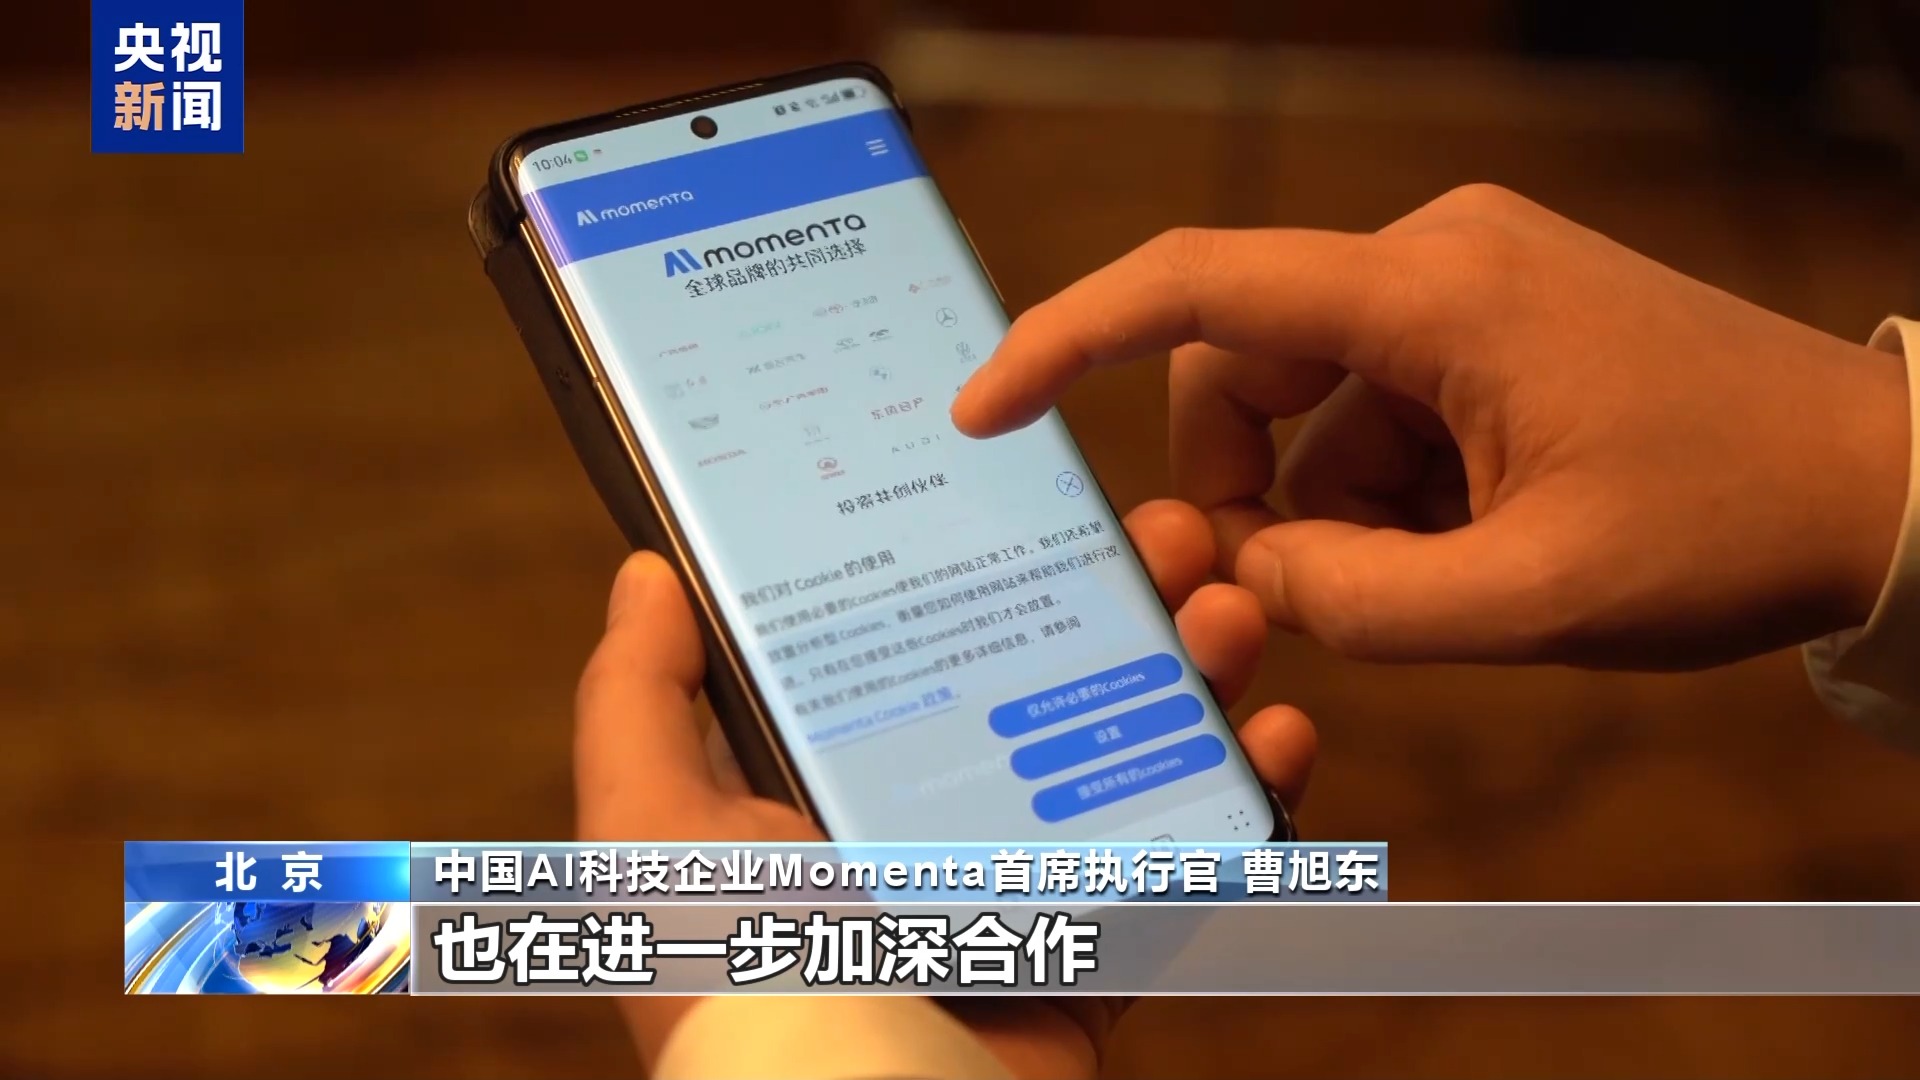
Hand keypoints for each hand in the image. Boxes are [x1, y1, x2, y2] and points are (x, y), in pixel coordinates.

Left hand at [575, 502, 1316, 1079]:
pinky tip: (1275, 735)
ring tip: (1231, 615)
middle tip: (1170, 535)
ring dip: (1198, 674)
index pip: (922, 638)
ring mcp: (1023, 886)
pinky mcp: (1097, 952)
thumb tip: (648, 574)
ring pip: (1132, 753)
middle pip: (1045, 677)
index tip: (1045, 489)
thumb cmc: (735, 986)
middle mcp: (930, 821)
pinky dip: (1247, 799)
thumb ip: (638, 703)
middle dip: (1121, 595)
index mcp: (833, 779)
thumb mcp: (649, 831)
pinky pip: (1190, 864)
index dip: (988, 559)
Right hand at [953, 184, 1911, 669]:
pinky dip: (1380, 499)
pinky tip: (1458, 557)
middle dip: (1227, 488)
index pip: (1200, 288)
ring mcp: (1466, 290)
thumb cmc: (1726, 521)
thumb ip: (1354, 602)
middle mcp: (1434, 262)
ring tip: (1422, 589)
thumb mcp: (1528, 597)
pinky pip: (1378, 417)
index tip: (983, 409)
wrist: (1879, 486)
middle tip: (1260, 598)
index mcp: (1433, 294)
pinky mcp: (1491, 330)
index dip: (1066, 341)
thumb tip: (1238, 578)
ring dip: (1322, 510)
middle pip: (1243, 367)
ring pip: (1309, 408)